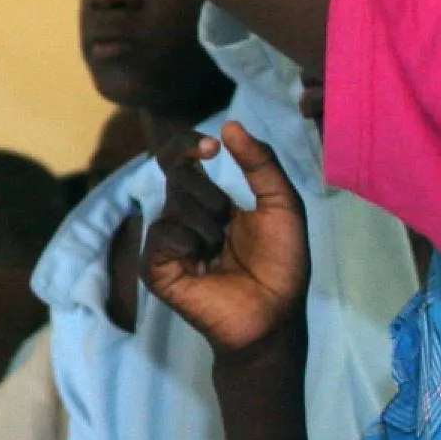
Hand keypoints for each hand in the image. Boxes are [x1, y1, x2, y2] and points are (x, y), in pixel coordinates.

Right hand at [143, 124, 308, 354]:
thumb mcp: (283, 205)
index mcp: (210, 201)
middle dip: (210, 196)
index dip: (187, 145)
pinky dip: (189, 243)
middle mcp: (184, 217)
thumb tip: (230, 124)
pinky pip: (163, 234)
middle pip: (176, 176)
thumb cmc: (282, 265)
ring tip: (220, 255)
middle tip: (227, 225)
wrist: (275, 315)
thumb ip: (261, 164)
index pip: (182, 159)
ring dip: (208, 227)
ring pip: (174, 206)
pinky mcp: (157, 268)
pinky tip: (203, 266)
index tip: (212, 147)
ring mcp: (168, 243)